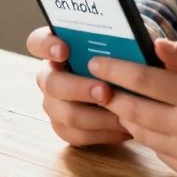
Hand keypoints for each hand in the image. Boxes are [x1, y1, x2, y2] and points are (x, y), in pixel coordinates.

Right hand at [25, 26, 131, 146]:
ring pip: (66, 114)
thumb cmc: (122, 58)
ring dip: (96, 116)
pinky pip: (79, 135)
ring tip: (123, 115)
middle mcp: (49, 76)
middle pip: (52, 83)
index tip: (64, 51)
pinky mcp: (64, 128)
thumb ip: (121, 40)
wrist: (128, 88)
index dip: (47, 46)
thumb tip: (138, 42)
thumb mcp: (122, 44)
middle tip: (105, 91)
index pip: (38, 42)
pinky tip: (124, 128)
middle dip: (80, 88)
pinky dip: (104, 132)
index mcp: (56, 49)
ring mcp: (53, 104)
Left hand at [90, 37, 176, 176]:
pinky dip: (150, 135)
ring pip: (141, 133)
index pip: (142, 80)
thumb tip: (155, 46)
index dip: (115, 69)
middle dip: (112, 94)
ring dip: (127, 116)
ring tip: (121, 98)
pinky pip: (158, 151)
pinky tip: (151, 120)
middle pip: (132, 110)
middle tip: (98, 81)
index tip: (96, 61)